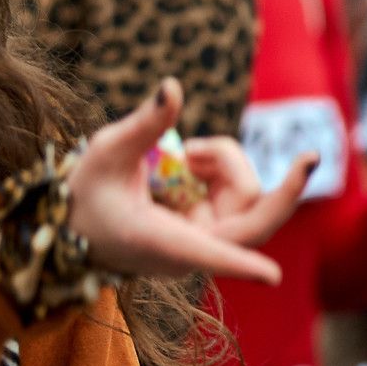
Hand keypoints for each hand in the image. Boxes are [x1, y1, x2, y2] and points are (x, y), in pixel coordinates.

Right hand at [68, 81, 308, 283]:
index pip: (208, 255)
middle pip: (251, 219)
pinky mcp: (211, 231)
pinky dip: (218, 167)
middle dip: (251, 174)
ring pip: (247, 198)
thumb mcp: (107, 151)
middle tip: (287, 153)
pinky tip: (185, 162)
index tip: (273, 277)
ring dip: (224, 162)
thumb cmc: (86, 193)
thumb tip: (173, 88)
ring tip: (182, 151)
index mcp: (161, 241)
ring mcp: (206, 241)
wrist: (79, 225)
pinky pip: (238, 195)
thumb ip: (144, 123)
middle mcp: (191, 249)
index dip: (241, 265)